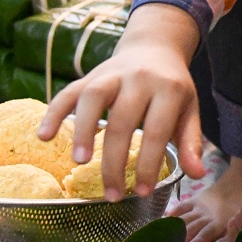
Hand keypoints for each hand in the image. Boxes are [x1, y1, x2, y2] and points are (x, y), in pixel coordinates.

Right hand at [37, 3, 205, 200]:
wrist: (155, 47)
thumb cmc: (172, 87)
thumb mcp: (189, 110)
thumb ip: (191, 142)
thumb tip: (197, 175)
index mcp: (168, 89)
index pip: (156, 131)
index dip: (148, 163)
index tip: (140, 192)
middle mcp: (138, 78)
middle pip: (122, 120)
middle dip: (114, 161)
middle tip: (111, 194)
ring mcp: (111, 74)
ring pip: (93, 98)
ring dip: (84, 130)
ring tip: (80, 163)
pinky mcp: (89, 75)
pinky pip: (68, 91)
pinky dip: (53, 112)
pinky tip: (44, 137)